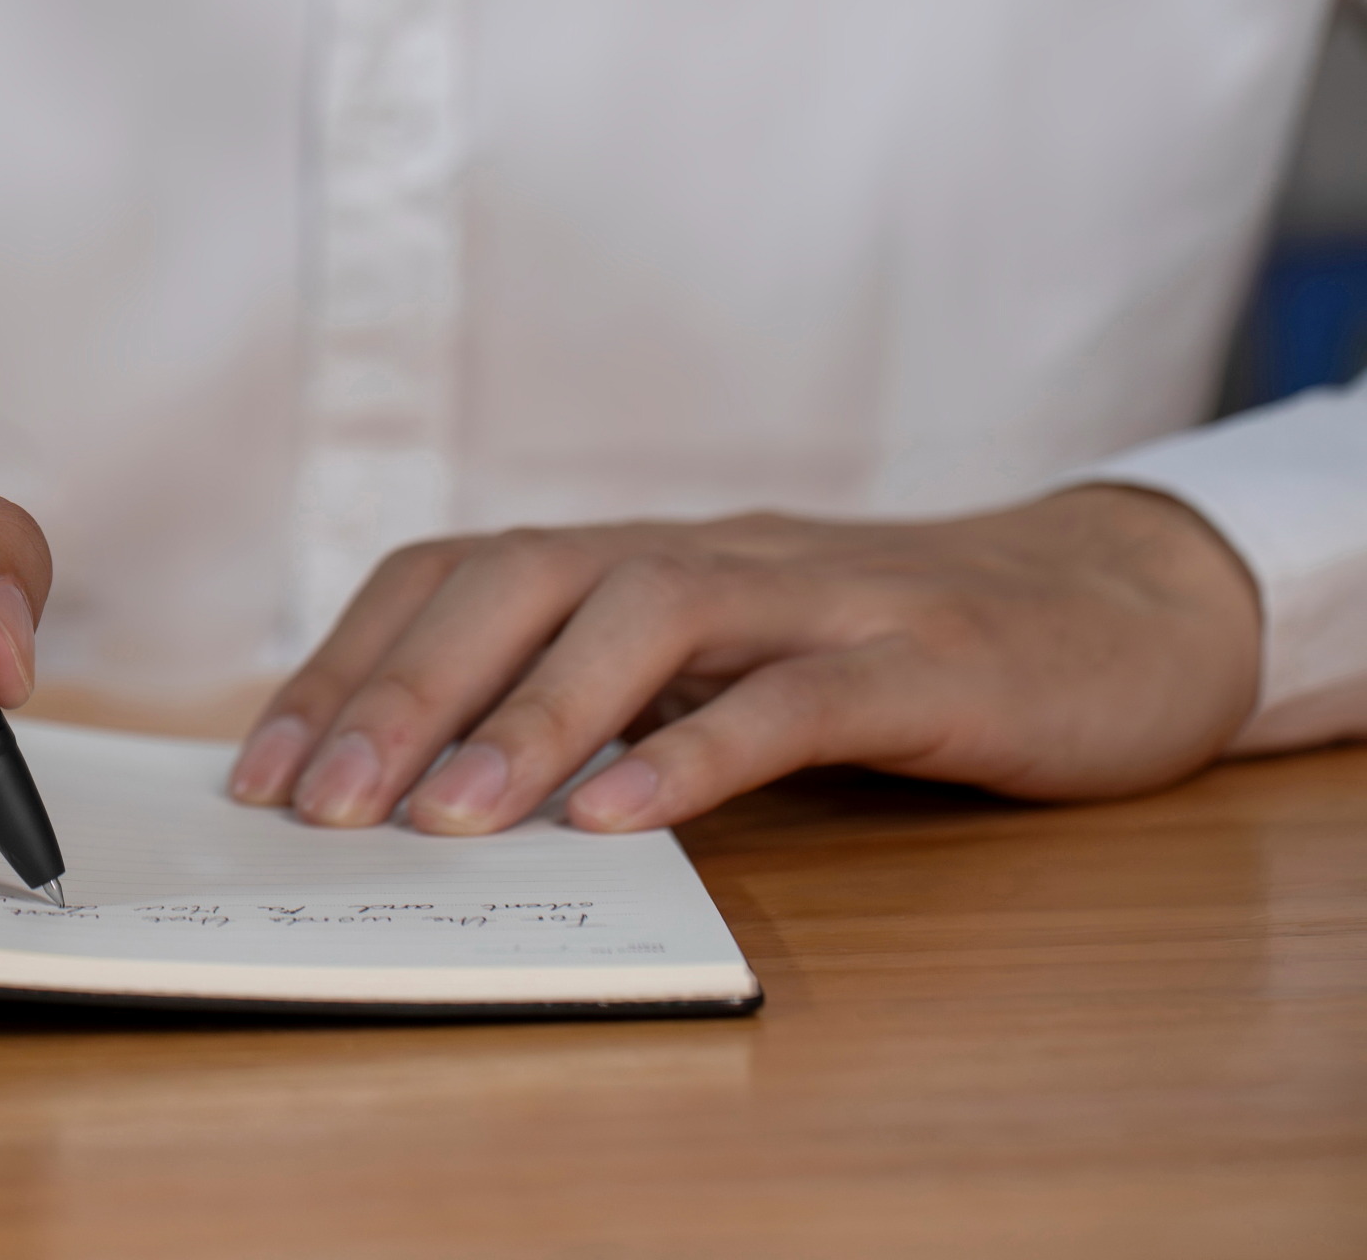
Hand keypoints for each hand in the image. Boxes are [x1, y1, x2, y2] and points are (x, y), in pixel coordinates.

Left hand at [228, 486, 1260, 834]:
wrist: (1111, 614)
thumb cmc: (873, 657)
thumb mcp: (708, 670)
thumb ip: (587, 702)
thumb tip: (417, 783)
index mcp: (632, 556)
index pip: (451, 578)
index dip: (348, 665)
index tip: (262, 773)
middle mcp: (703, 553)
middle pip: (517, 580)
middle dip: (400, 691)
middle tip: (318, 807)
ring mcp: (816, 595)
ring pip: (645, 617)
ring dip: (528, 716)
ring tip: (442, 821)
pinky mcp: (923, 658)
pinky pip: (793, 696)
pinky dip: (698, 750)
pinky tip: (620, 819)